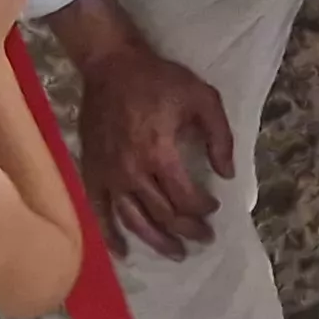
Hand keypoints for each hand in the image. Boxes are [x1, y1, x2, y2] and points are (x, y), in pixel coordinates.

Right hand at [73, 40, 230, 260]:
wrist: (110, 65)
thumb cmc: (158, 79)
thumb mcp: (203, 98)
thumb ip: (220, 137)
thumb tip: (227, 174)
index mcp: (160, 153)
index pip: (186, 198)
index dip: (204, 209)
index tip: (214, 207)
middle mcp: (132, 171)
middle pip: (163, 215)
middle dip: (188, 230)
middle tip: (204, 238)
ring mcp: (109, 175)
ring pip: (134, 221)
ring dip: (157, 241)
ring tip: (176, 253)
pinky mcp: (92, 172)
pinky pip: (99, 211)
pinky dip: (110, 236)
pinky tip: (123, 252)